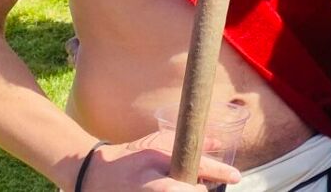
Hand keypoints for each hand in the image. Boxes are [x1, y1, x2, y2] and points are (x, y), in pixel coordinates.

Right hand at [74, 139, 240, 191]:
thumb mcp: (158, 144)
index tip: (237, 176)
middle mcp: (152, 186)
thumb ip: (188, 145)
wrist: (93, 176)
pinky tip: (184, 189)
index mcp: (157, 166)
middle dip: (200, 191)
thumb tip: (218, 143)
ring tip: (199, 188)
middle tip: (206, 187)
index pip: (193, 170)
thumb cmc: (131, 157)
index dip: (218, 172)